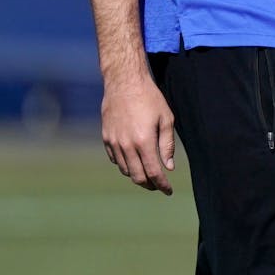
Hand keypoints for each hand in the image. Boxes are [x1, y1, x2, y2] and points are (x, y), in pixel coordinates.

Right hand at [100, 76, 174, 194]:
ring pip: (125, 170)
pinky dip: (125, 164)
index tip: (168, 191)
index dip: (162, 185)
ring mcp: (113, 143)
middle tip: (159, 185)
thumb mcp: (166, 119)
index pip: (153, 172)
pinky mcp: (106, 138)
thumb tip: (168, 167)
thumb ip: (167, 145)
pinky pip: (116, 159)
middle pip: (137, 176)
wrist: (124, 83)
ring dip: (137, 175)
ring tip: (148, 174)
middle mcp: (127, 145)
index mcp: (144, 141)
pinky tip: (134, 161)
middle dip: (149, 184)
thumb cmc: (150, 99)